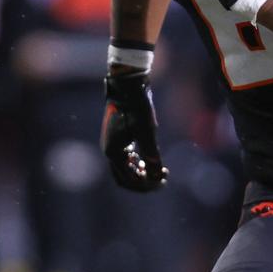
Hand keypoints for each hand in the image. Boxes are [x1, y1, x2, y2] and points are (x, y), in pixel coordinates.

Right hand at [101, 71, 168, 191]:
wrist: (127, 87)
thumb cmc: (137, 108)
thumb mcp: (147, 132)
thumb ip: (152, 155)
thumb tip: (157, 176)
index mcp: (113, 153)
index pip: (128, 180)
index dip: (146, 185)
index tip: (163, 180)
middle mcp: (109, 151)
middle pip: (124, 178)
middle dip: (143, 182)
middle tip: (161, 180)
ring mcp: (112, 144)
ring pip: (125, 168)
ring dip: (140, 173)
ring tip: (157, 171)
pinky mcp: (118, 137)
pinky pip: (125, 157)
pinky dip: (136, 163)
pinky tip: (147, 160)